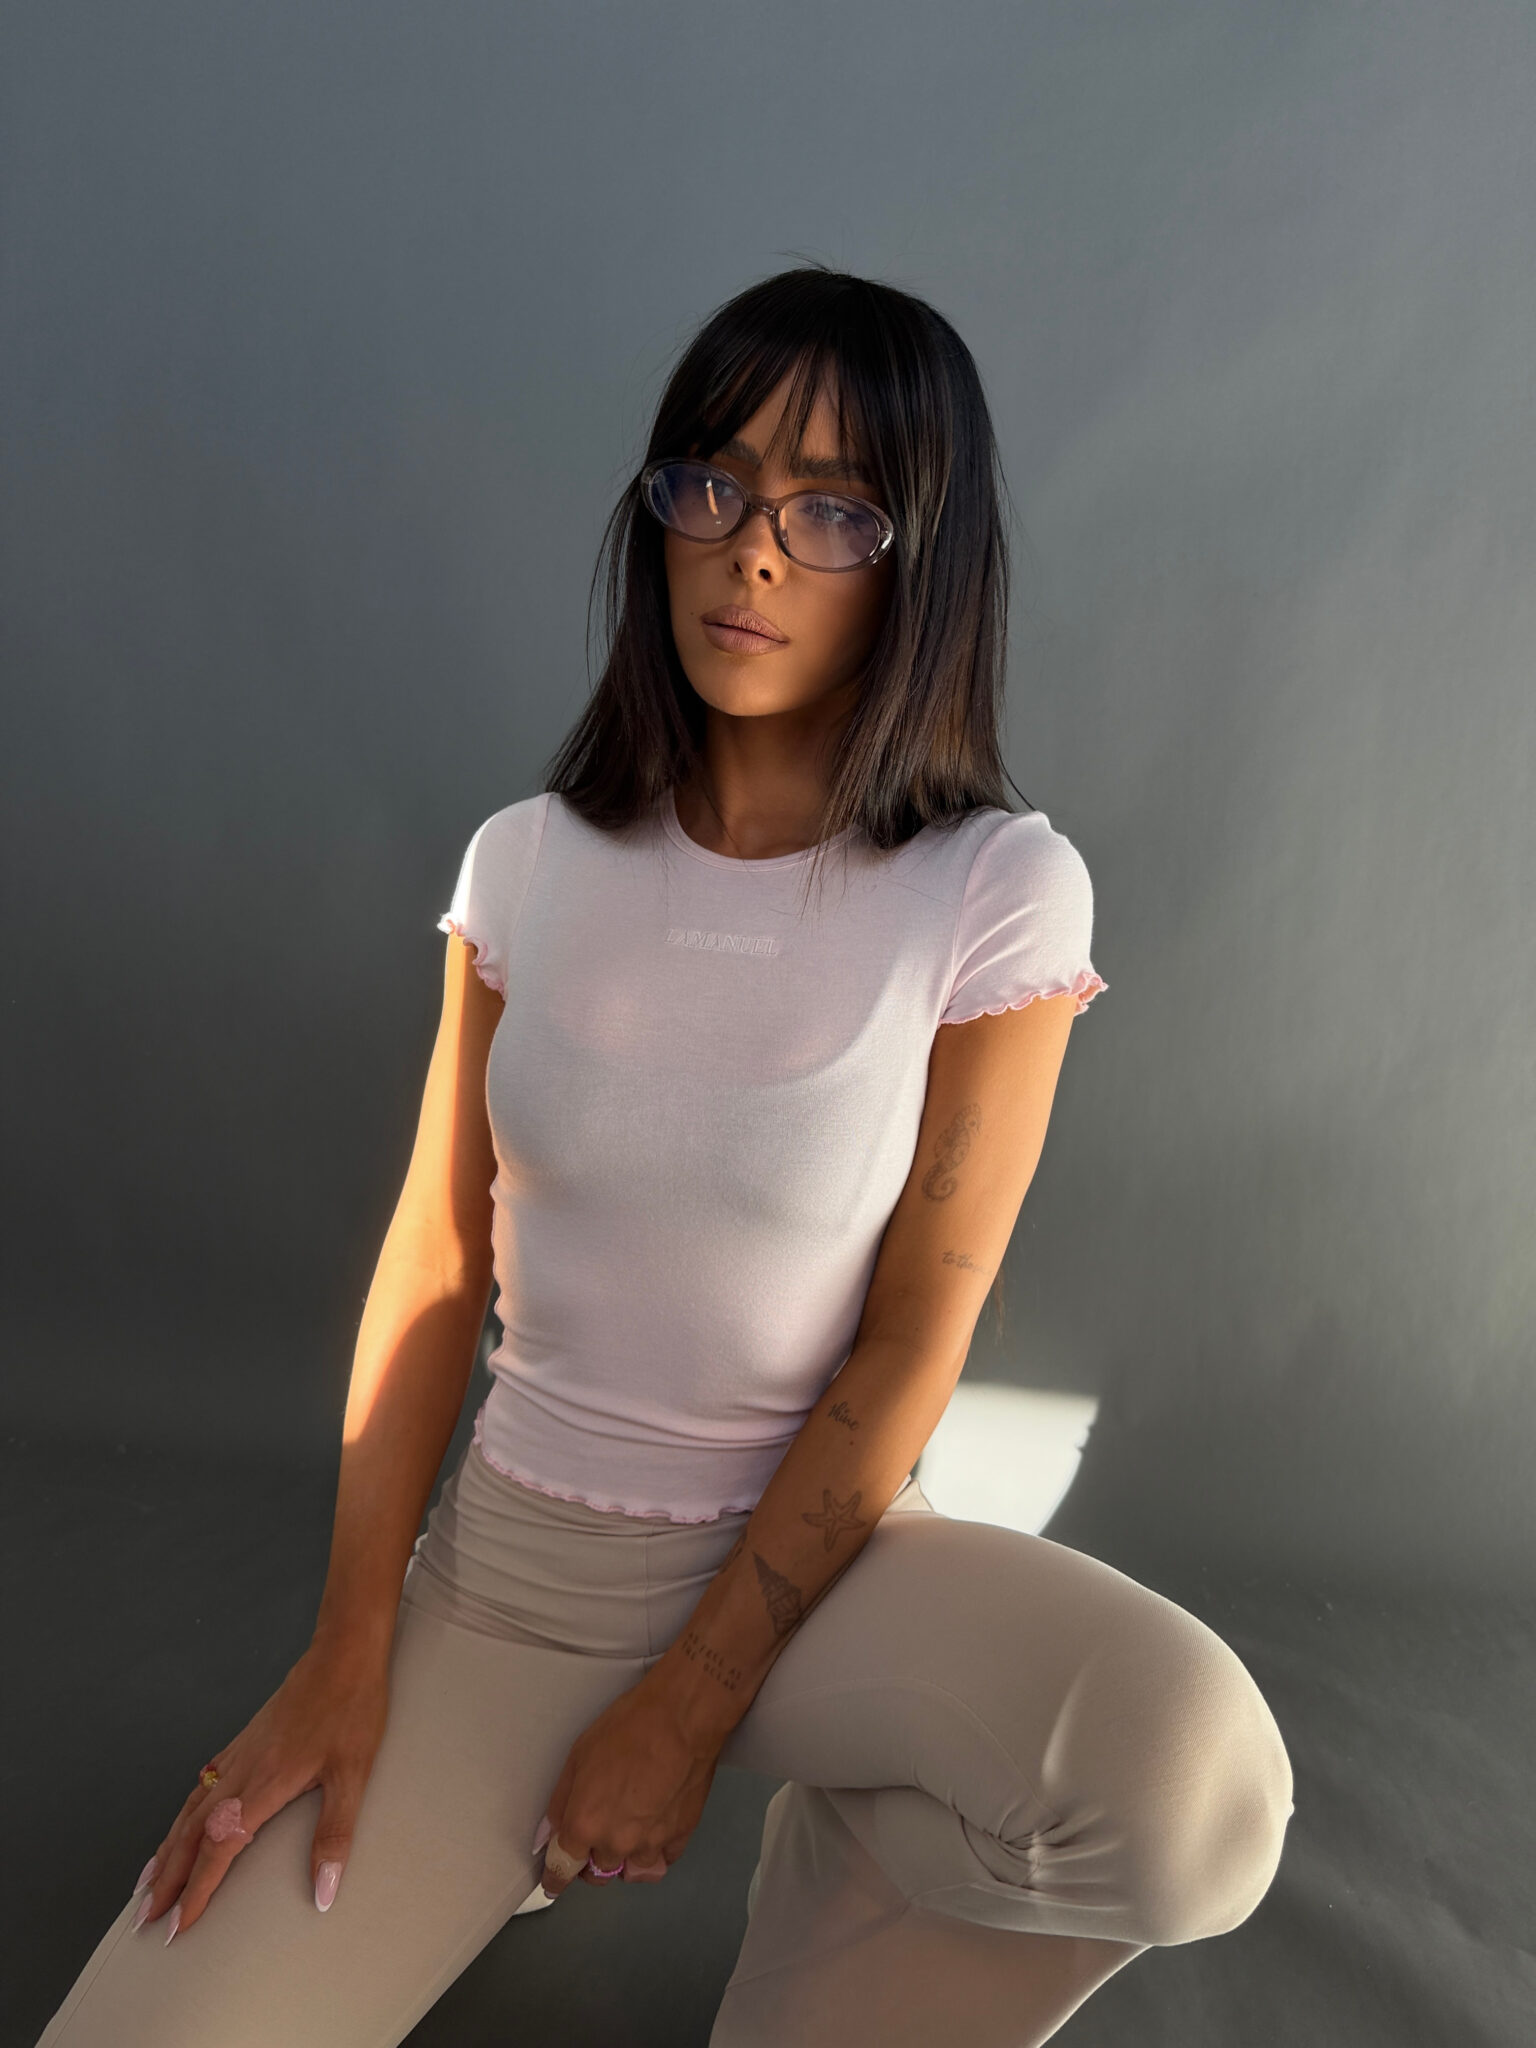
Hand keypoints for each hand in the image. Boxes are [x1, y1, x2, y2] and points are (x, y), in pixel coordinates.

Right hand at [128, 1639, 391, 1940]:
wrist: (342, 1653)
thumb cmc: (352, 1710)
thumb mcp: (353, 1775)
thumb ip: (334, 1835)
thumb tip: (324, 1892)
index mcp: (264, 1785)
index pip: (219, 1848)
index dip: (196, 1890)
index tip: (176, 1926)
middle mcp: (241, 1772)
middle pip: (191, 1833)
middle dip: (168, 1879)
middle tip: (146, 1918)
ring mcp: (238, 1754)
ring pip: (190, 1809)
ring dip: (167, 1849)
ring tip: (148, 1882)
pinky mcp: (244, 1741)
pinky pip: (201, 1786)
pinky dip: (182, 1814)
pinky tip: (181, 1824)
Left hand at [533, 1670, 723, 1897]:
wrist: (681, 1718)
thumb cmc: (627, 1727)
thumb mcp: (579, 1755)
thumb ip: (561, 1801)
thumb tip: (550, 1835)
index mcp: (586, 1825)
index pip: (562, 1870)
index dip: (555, 1878)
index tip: (554, 1883)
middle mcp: (617, 1844)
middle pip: (597, 1874)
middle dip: (591, 1860)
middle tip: (597, 1833)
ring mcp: (651, 1845)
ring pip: (631, 1873)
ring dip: (625, 1859)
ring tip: (629, 1832)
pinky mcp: (681, 1837)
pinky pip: (662, 1860)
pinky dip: (655, 1850)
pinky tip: (655, 1825)